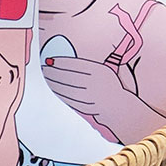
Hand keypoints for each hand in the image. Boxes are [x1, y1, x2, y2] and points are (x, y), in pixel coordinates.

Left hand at [40, 56, 157, 144]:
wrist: (119, 105)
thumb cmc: (108, 84)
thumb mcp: (102, 70)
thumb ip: (86, 67)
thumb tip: (63, 61)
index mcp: (100, 71)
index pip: (75, 65)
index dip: (60, 62)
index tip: (50, 59)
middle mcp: (96, 83)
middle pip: (69, 76)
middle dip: (54, 71)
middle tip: (45, 66)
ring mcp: (91, 96)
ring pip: (67, 87)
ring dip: (55, 81)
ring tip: (48, 74)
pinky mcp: (87, 106)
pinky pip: (70, 98)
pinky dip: (60, 92)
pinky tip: (55, 87)